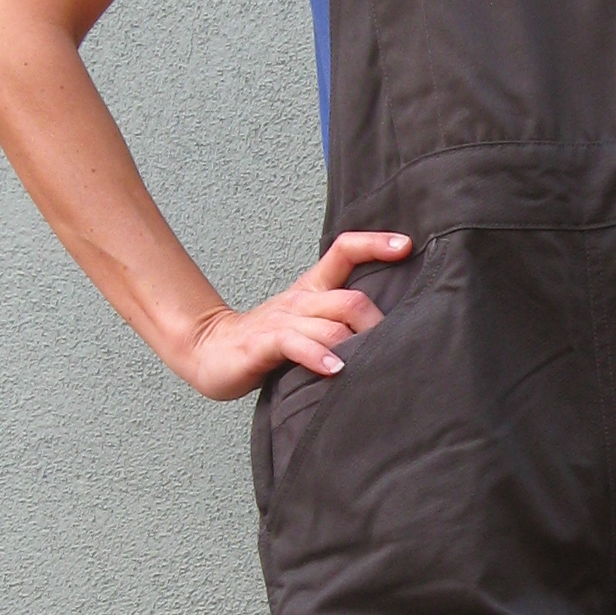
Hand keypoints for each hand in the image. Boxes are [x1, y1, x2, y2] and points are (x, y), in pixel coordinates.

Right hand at [173, 230, 411, 400]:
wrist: (209, 350)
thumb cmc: (264, 341)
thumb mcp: (306, 323)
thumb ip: (339, 320)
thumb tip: (389, 331)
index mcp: (312, 289)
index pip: (344, 250)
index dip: (375, 244)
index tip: (407, 245)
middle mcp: (301, 300)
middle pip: (350, 299)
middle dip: (379, 324)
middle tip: (399, 348)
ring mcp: (282, 321)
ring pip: (330, 324)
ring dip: (356, 344)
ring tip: (375, 362)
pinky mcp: (264, 344)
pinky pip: (296, 344)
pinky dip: (319, 356)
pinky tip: (335, 370)